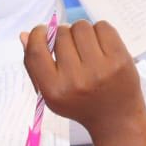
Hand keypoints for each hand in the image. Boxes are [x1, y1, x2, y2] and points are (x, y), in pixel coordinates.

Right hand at [22, 20, 145, 138]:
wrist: (116, 119)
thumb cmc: (81, 104)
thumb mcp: (51, 94)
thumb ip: (35, 65)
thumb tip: (25, 35)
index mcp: (55, 90)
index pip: (37, 51)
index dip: (37, 35)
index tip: (42, 32)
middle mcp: (76, 80)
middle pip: (61, 34)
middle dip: (62, 34)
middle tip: (70, 47)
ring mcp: (100, 69)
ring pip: (81, 26)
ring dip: (80, 31)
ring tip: (85, 46)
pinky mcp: (120, 59)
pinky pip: (103, 26)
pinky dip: (99, 31)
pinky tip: (100, 46)